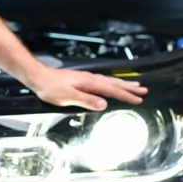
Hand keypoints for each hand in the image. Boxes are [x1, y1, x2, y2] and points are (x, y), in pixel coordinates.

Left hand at [25, 65, 147, 110]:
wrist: (39, 77)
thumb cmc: (51, 87)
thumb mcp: (68, 97)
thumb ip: (87, 100)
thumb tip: (104, 104)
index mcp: (90, 83)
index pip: (113, 90)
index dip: (126, 95)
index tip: (138, 99)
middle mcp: (91, 79)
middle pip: (115, 84)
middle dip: (129, 88)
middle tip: (143, 91)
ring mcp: (87, 78)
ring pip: (110, 82)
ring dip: (123, 85)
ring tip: (134, 86)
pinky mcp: (82, 80)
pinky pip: (103, 81)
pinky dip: (112, 84)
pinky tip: (111, 85)